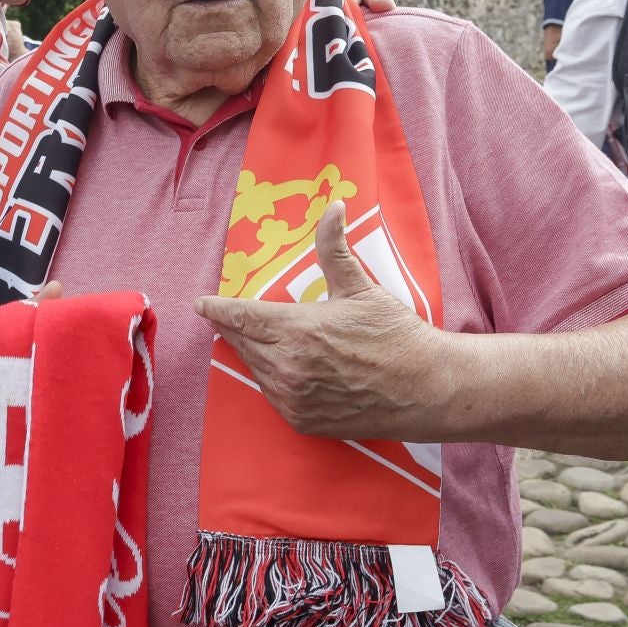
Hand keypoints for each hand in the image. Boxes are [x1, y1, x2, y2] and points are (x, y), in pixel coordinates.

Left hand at [194, 201, 453, 440]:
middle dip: (234, 329)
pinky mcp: (302, 420)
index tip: (201, 304)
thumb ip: (334, 249)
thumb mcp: (361, 288)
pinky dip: (271, 379)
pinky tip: (282, 367)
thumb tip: (334, 207)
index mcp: (297, 330)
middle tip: (227, 318)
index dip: (218, 310)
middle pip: (243, 343)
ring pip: (255, 369)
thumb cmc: (395, 335)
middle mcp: (288, 366)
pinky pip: (272, 395)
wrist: (426, 389)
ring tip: (257, 340)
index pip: (241, 317)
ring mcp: (293, 397)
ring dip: (252, 353)